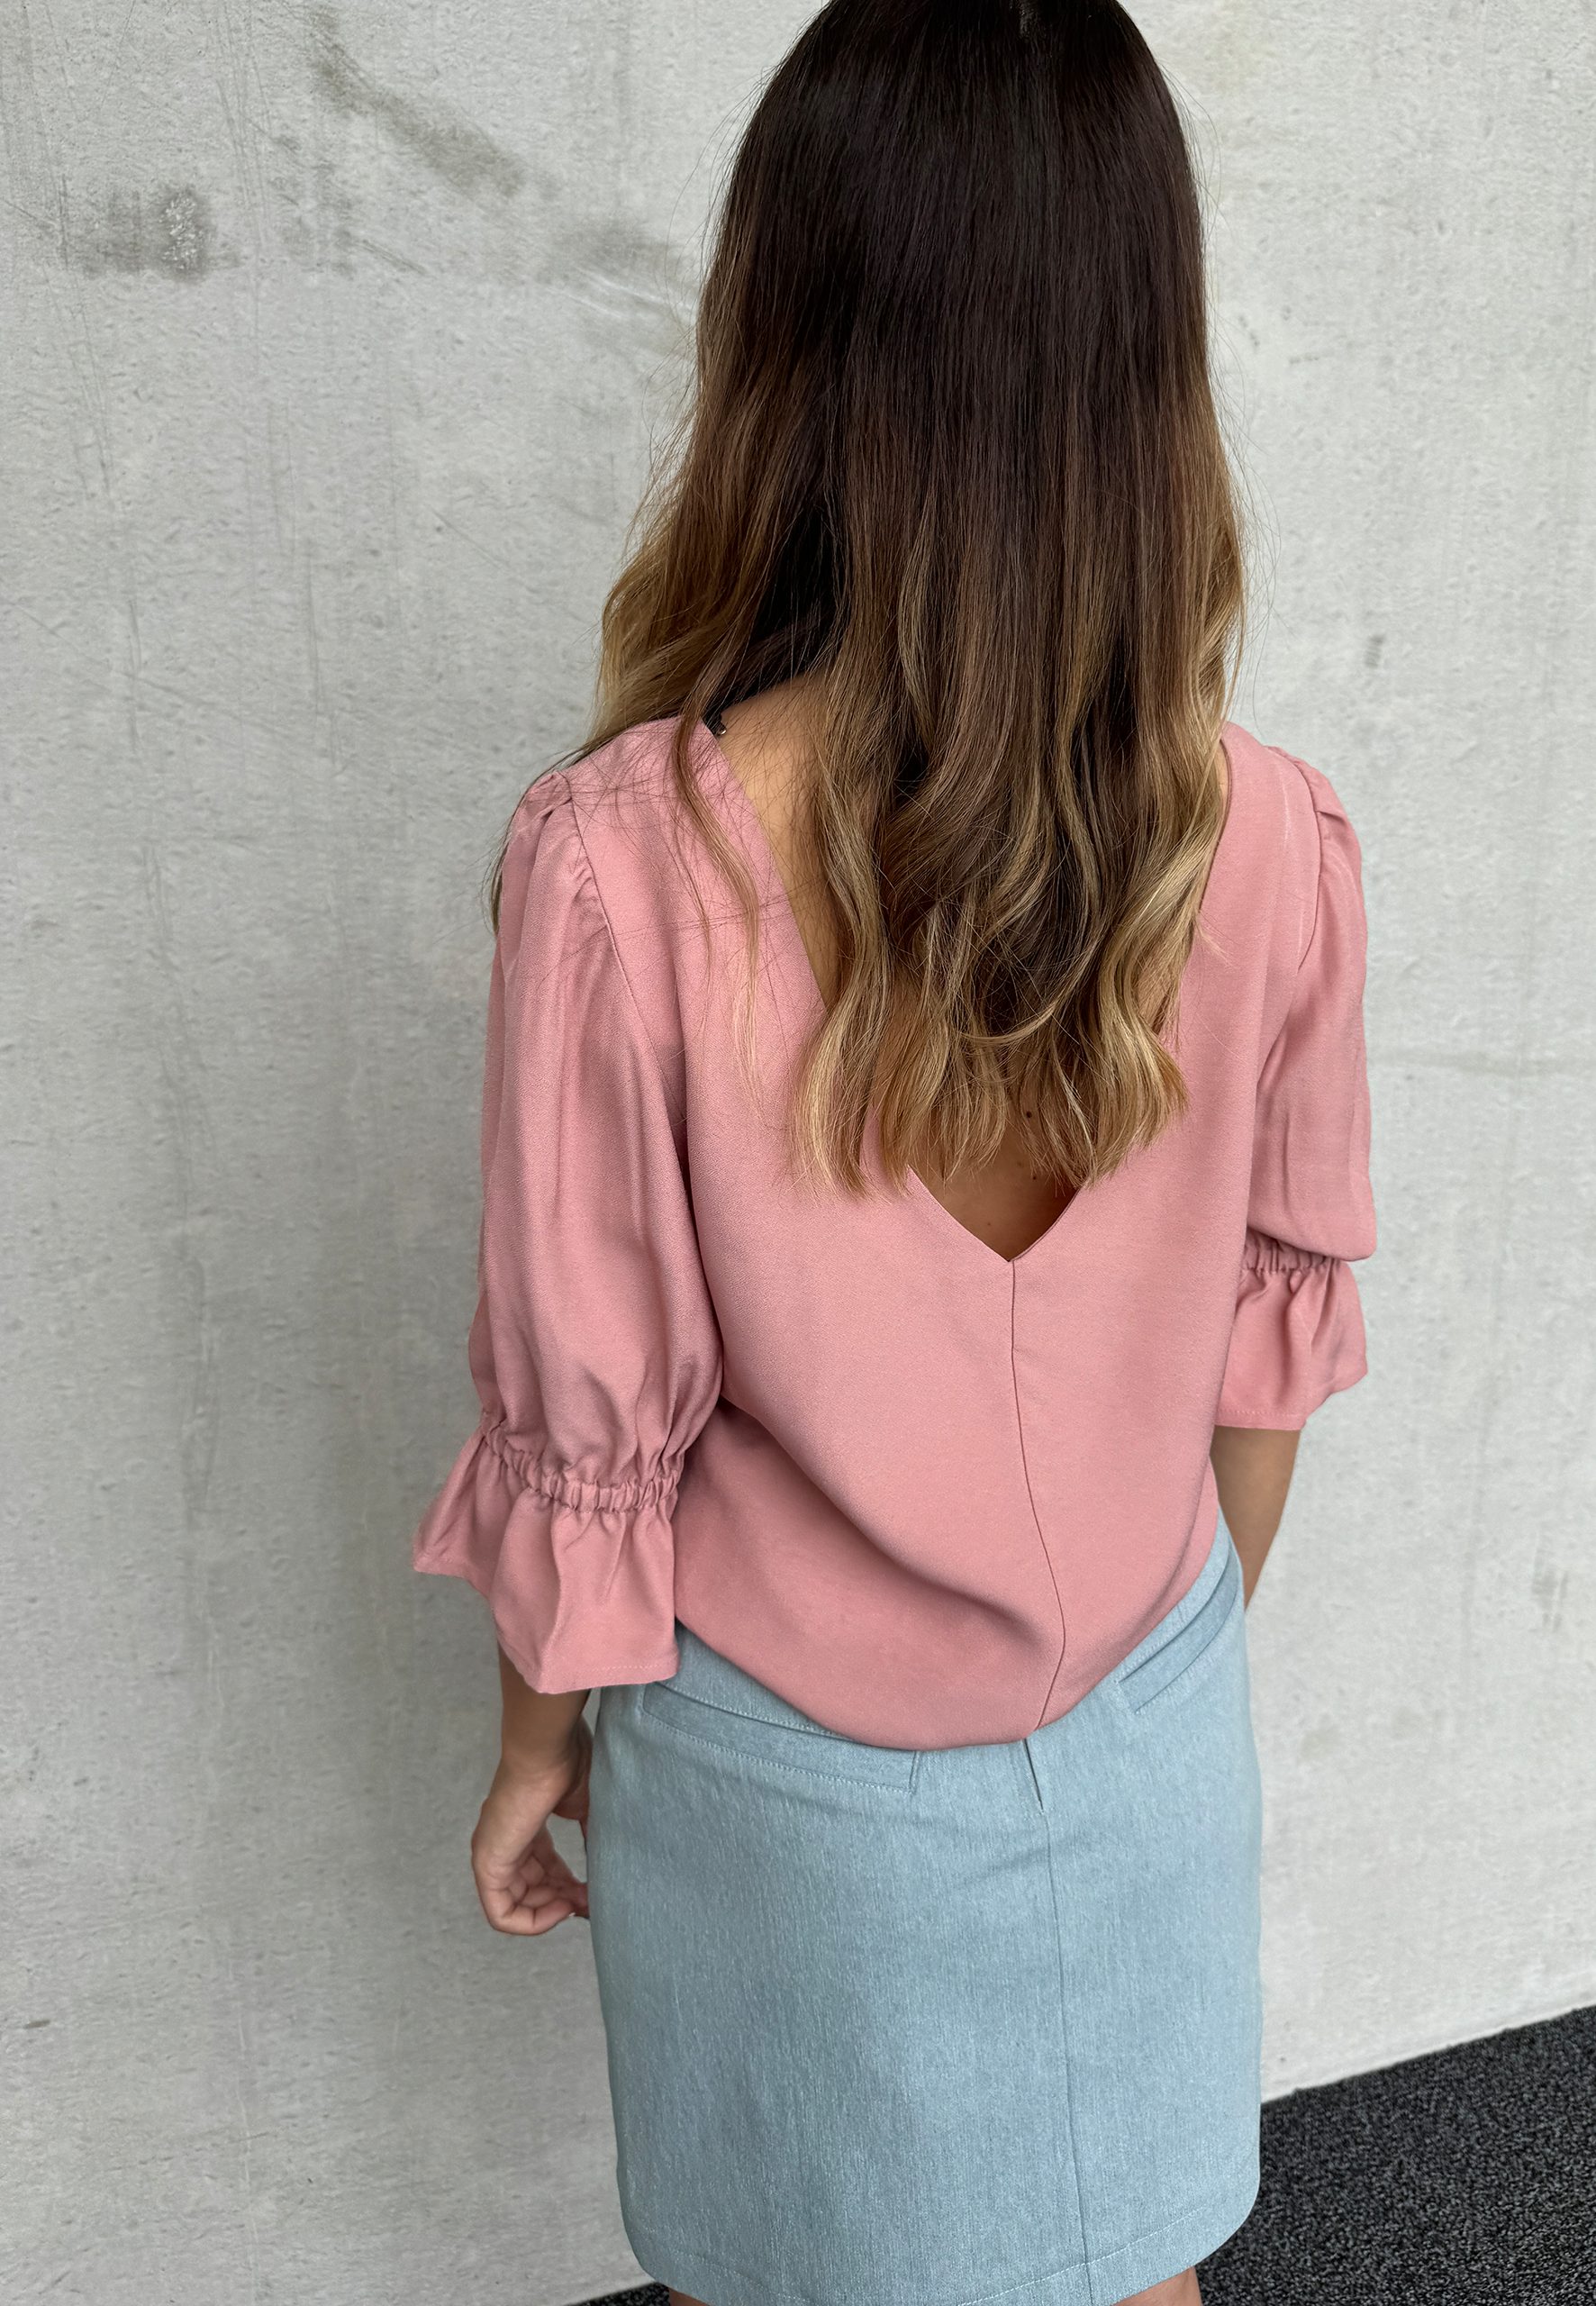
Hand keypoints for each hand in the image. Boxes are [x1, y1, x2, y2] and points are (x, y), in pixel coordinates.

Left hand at [470, 1720, 591, 1935]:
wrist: (547, 1749)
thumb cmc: (567, 1765)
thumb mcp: (586, 1809)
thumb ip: (591, 1841)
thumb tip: (606, 1870)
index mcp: (526, 1827)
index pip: (543, 1871)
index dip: (568, 1886)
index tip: (593, 1887)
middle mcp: (506, 1842)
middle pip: (532, 1890)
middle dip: (564, 1901)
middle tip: (591, 1899)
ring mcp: (493, 1853)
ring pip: (517, 1906)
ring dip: (552, 1913)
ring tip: (581, 1902)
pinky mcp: (487, 1864)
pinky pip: (501, 1914)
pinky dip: (532, 1922)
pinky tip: (562, 1910)